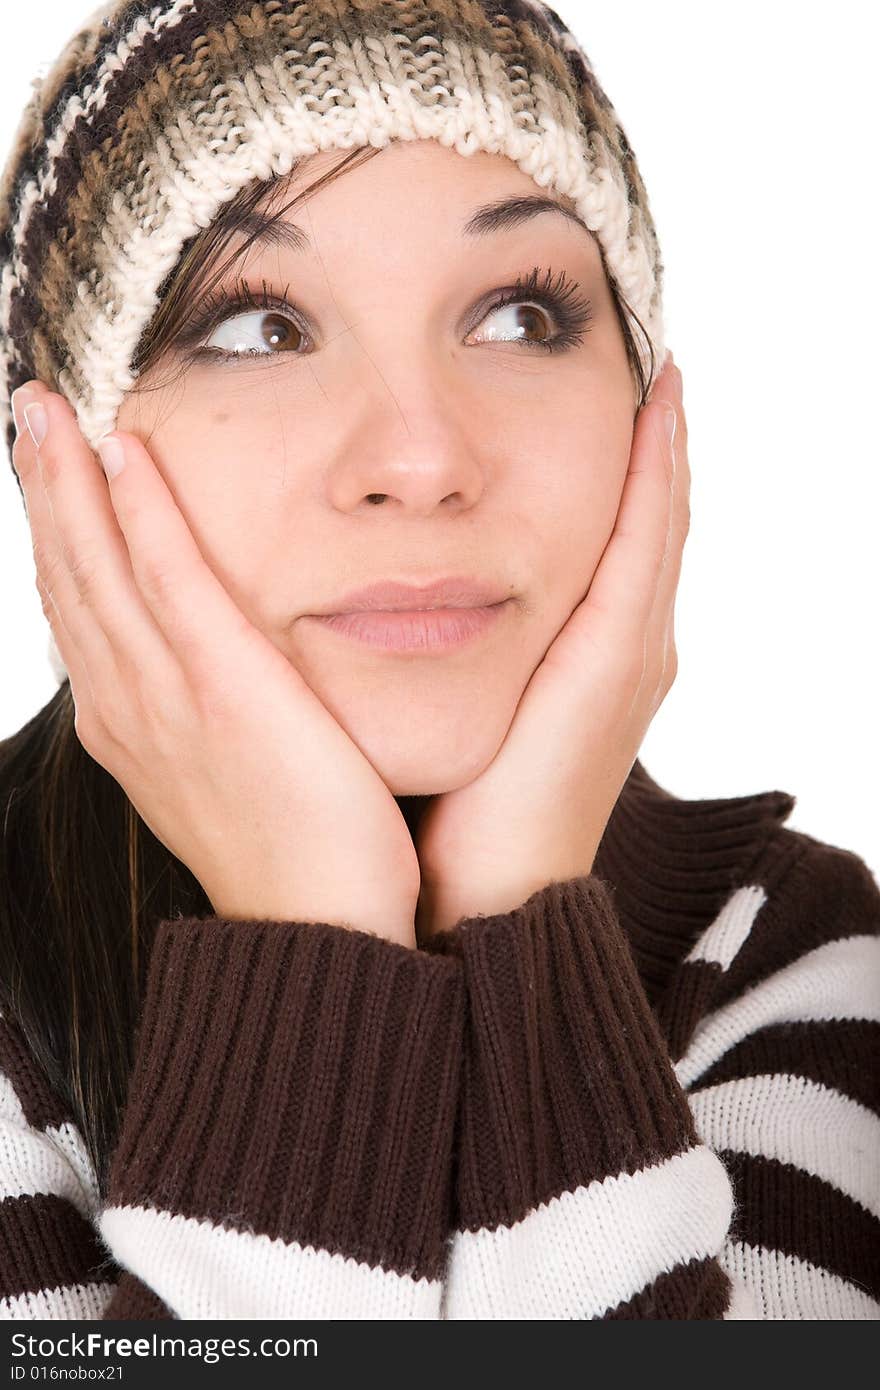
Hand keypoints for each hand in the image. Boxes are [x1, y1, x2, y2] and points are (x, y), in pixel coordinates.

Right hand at [10, 383, 420, 946]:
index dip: (59, 535)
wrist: (319, 925)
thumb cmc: (288, 853)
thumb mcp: (222, 776)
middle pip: (68, 576)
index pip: (80, 610)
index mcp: (126, 725)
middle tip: (30, 409)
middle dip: (44, 488)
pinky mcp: (221, 684)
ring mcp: (162, 695)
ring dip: (69, 479)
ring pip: (96, 566)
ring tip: (49, 408)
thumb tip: (210, 677)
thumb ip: (202, 717)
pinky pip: (168, 576)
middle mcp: (125, 705)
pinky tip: (127, 450)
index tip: (54, 472)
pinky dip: (140, 510)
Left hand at [413, 354, 688, 942]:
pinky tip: (654, 416)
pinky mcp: (616, 660)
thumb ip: (458, 653)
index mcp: (592, 663)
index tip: (616, 405)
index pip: (617, 548)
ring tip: (663, 379)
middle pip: (652, 526)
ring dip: (661, 450)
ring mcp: (633, 654)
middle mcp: (629, 651)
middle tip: (657, 374)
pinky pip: (643, 545)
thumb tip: (396, 597)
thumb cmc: (460, 813)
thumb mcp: (463, 711)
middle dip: (655, 451)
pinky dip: (654, 479)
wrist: (483, 894)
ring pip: (658, 524)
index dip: (625, 478)